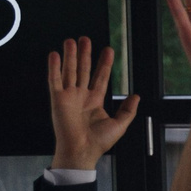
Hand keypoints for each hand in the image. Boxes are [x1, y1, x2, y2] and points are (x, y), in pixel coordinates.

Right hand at [45, 37, 138, 170]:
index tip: (108, 50)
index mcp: (95, 100)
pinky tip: (55, 55)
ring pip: (70, 71)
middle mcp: (82, 96)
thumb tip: (136, 96)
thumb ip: (128, 110)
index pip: (100, 77)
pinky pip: (55, 80)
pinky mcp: (57, 99)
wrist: (82, 151)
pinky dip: (54, 67)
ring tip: (72, 41)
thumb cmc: (99, 142)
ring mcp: (69, 96)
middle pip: (83, 70)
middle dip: (85, 54)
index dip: (104, 63)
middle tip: (86, 39)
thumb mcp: (120, 124)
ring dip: (70, 56)